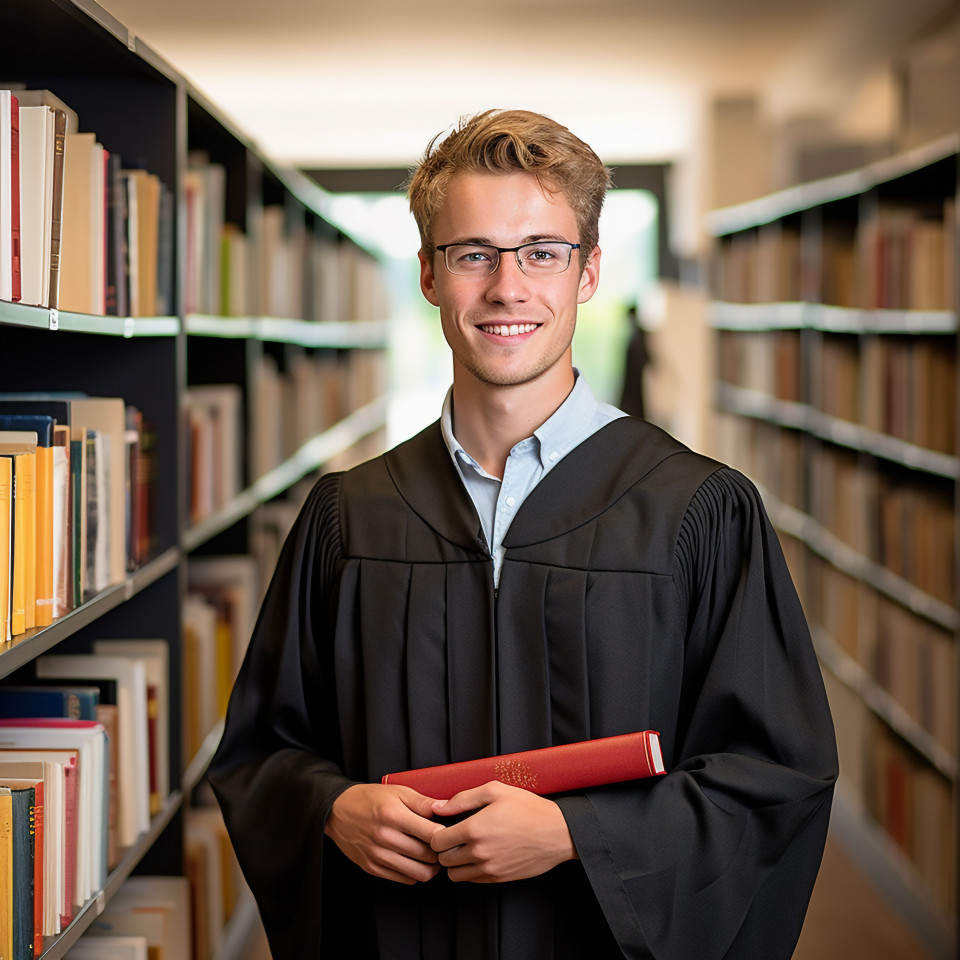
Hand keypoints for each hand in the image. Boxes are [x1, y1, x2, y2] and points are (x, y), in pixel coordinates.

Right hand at [325, 783, 443, 883]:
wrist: (338, 811)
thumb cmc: (370, 799)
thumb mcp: (398, 792)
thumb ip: (423, 802)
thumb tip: (447, 809)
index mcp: (394, 815)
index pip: (432, 835)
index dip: (446, 835)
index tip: (448, 832)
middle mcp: (385, 838)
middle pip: (428, 856)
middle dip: (440, 852)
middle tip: (442, 845)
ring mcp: (378, 855)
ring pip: (419, 873)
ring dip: (430, 866)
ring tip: (431, 855)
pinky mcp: (372, 868)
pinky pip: (405, 879)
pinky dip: (414, 872)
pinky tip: (414, 859)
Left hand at [429, 781, 577, 883]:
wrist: (558, 833)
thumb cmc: (528, 808)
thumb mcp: (495, 791)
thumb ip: (462, 799)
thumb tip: (437, 807)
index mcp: (474, 829)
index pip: (437, 841)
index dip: (437, 833)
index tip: (445, 827)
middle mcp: (479, 852)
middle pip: (443, 859)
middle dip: (444, 848)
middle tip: (454, 837)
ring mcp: (489, 868)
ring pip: (454, 874)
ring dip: (455, 862)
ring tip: (465, 848)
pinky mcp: (499, 879)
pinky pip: (472, 880)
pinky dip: (470, 870)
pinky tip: (479, 855)